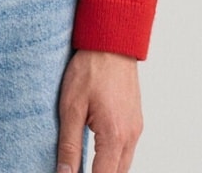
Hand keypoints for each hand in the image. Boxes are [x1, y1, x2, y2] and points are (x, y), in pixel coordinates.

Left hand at [57, 50, 142, 172]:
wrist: (111, 42)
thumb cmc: (90, 69)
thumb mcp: (71, 106)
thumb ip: (68, 144)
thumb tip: (64, 172)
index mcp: (114, 135)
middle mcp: (130, 136)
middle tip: (78, 171)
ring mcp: (136, 128)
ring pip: (124, 164)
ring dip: (108, 169)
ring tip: (88, 166)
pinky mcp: (136, 120)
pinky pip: (128, 150)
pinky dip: (115, 157)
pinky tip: (100, 153)